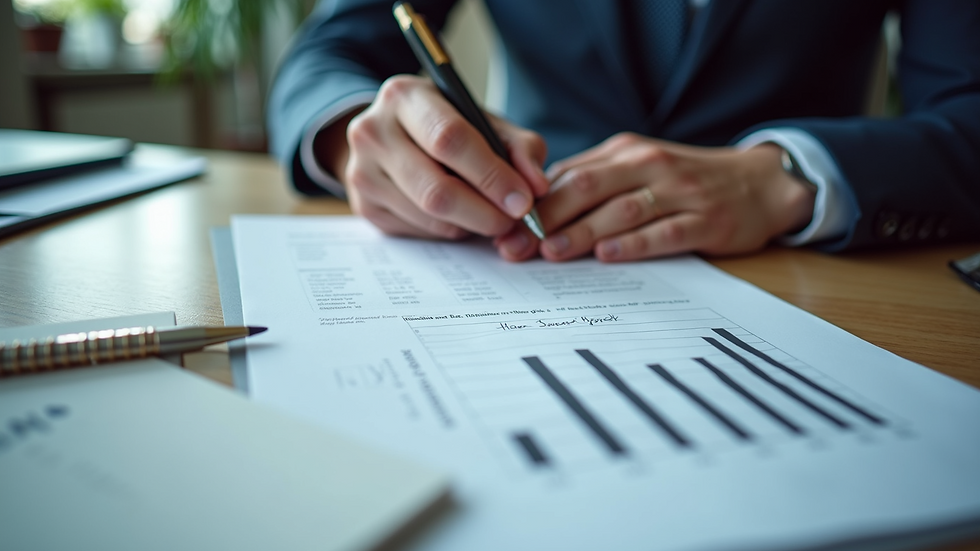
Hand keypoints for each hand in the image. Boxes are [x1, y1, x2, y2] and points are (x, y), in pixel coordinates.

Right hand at [315, 75, 548, 238]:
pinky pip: (418, 231)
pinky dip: (449, 230)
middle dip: (484, 212)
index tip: (523, 200)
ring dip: (470, 225)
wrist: (389, 134)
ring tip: (490, 216)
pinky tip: (459, 217)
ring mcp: (362, 171)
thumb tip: (536, 187)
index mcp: (405, 96)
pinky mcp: (363, 206)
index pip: (450, 139)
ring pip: (428, 216)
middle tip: (513, 222)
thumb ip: (520, 147)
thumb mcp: (484, 121)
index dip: (491, 175)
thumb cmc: (445, 126)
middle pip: (436, 189)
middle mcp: (373, 131)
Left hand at [494, 133, 815, 261]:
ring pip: (621, 210)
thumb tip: (537, 209)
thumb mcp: (637, 168)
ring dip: (583, 232)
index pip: (569, 175)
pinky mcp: (705, 220)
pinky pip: (664, 231)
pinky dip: (634, 244)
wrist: (760, 183)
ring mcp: (678, 192)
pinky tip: (608, 255)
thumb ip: (593, 184)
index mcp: (624, 152)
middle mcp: (648, 165)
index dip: (532, 203)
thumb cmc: (686, 180)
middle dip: (548, 218)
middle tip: (517, 246)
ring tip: (551, 252)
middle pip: (588, 188)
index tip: (503, 229)